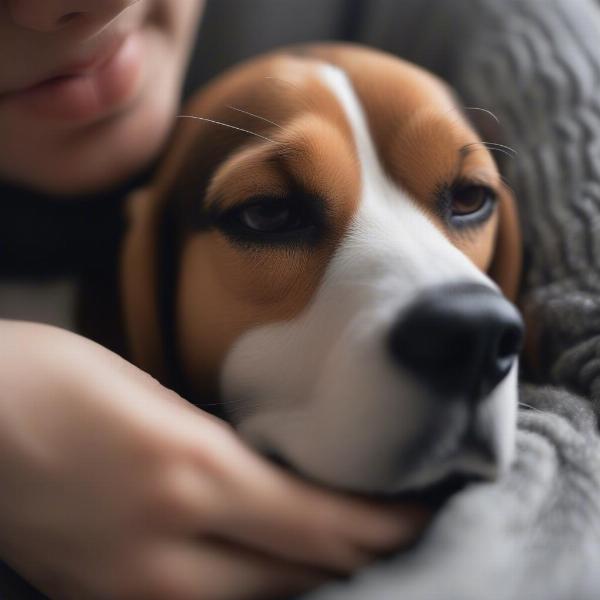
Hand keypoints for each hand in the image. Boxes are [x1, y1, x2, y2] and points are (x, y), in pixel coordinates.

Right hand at [0, 321, 427, 599]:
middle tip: (402, 528)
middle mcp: (171, 551)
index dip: (386, 526)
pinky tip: (276, 566)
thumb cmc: (51, 380)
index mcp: (191, 476)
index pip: (323, 526)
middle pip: (302, 577)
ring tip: (352, 547)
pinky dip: (256, 591)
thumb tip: (269, 476)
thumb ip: (216, 445)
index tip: (425, 510)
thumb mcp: (151, 393)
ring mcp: (134, 592)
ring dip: (313, 578)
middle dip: (361, 557)